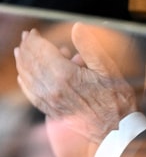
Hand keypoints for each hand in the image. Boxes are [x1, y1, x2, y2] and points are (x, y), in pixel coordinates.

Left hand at [15, 23, 138, 156]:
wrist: (115, 129)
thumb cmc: (116, 98)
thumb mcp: (108, 68)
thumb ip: (90, 46)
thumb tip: (77, 27)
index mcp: (65, 75)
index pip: (41, 52)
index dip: (35, 39)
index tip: (33, 31)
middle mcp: (52, 88)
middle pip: (31, 63)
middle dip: (27, 48)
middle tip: (26, 37)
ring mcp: (49, 101)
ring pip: (28, 78)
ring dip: (22, 63)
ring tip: (20, 52)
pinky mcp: (51, 111)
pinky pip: (31, 94)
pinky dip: (24, 83)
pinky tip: (22, 77)